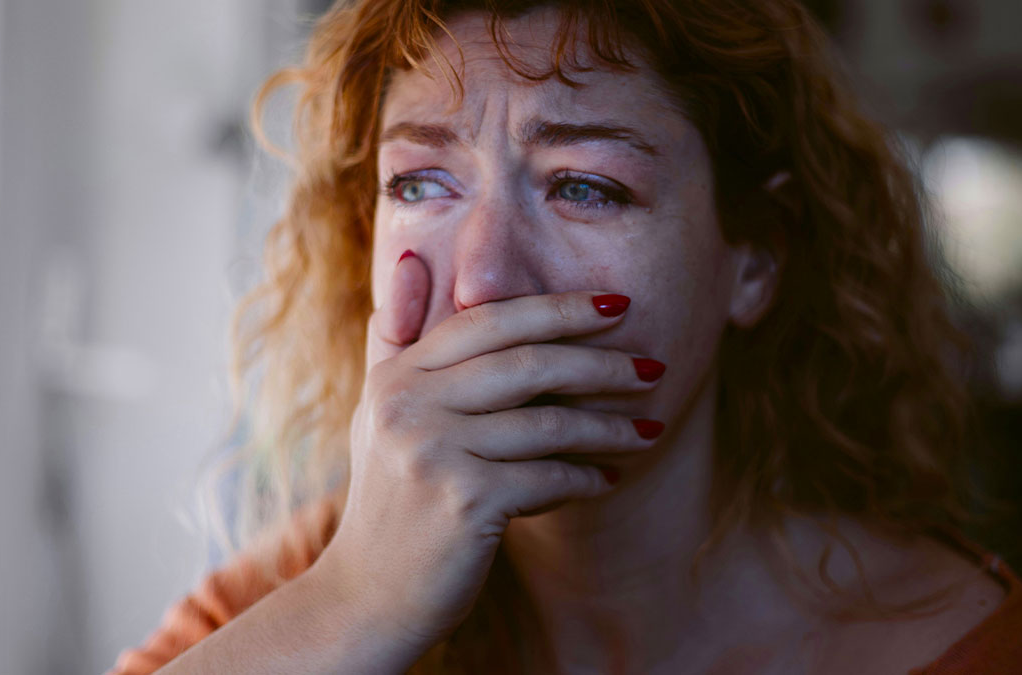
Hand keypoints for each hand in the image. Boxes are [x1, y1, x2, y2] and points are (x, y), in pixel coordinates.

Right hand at [313, 250, 664, 656]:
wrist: (367, 593)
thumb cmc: (392, 497)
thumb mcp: (380, 411)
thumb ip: (394, 338)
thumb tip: (411, 259)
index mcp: (397, 376)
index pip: (488, 321)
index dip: (558, 308)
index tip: (618, 304)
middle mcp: (409, 405)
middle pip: (526, 363)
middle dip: (601, 363)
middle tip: (653, 367)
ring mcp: (433, 452)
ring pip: (547, 423)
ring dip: (610, 427)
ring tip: (651, 429)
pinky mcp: (463, 501)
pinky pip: (548, 476)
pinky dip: (585, 477)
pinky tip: (609, 477)